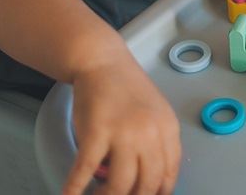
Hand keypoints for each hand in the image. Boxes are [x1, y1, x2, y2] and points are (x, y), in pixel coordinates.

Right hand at [63, 56, 180, 194]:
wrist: (104, 63)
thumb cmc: (126, 89)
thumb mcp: (154, 114)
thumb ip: (155, 143)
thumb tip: (149, 181)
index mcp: (168, 128)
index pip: (170, 172)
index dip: (159, 192)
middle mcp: (150, 132)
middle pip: (147, 183)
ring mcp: (123, 133)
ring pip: (120, 184)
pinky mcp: (96, 133)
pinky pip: (85, 171)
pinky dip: (75, 189)